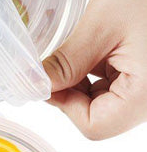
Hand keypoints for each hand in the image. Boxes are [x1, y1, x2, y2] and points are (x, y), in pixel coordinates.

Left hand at [43, 0, 146, 139]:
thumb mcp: (101, 25)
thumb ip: (66, 63)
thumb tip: (33, 84)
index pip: (94, 126)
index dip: (63, 105)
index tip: (46, 79)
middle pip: (100, 116)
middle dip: (72, 91)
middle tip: (58, 60)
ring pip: (107, 101)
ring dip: (85, 79)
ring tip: (87, 43)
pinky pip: (119, 83)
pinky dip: (100, 69)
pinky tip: (99, 42)